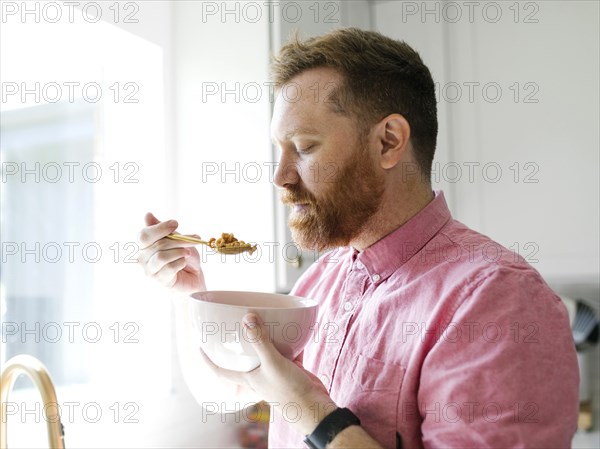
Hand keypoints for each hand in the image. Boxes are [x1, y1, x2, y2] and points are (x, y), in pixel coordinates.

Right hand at [136, 212, 205, 293]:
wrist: (194, 276)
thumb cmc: (184, 256)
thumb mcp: (177, 238)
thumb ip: (162, 229)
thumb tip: (147, 215)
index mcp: (145, 246)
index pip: (144, 235)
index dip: (160, 228)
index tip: (176, 224)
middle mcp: (143, 258)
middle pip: (157, 245)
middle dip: (178, 240)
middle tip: (193, 239)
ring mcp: (150, 270)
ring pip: (161, 257)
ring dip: (179, 252)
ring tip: (188, 252)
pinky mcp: (160, 280)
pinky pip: (168, 268)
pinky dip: (180, 262)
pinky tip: (183, 262)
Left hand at [200, 313, 336, 434]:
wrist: (315, 406)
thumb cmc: (289, 390)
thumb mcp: (272, 363)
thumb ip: (260, 341)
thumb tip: (247, 317)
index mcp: (249, 378)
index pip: (221, 371)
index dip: (208, 361)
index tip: (199, 348)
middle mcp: (260, 375)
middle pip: (245, 359)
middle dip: (240, 345)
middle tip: (234, 325)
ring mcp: (276, 372)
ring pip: (267, 353)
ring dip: (265, 339)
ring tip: (262, 320)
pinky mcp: (292, 370)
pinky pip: (287, 352)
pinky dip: (289, 342)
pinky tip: (291, 329)